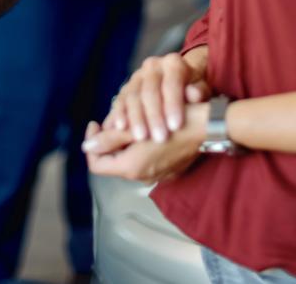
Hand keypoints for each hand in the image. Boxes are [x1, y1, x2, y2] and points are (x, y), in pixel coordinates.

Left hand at [83, 102, 208, 182]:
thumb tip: (87, 146)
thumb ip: (109, 138)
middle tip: (113, 120)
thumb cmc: (174, 121)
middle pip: (113, 162)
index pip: (97, 164)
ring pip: (128, 161)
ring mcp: (157, 175)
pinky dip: (138, 148)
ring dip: (123, 144)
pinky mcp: (168, 171)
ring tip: (128, 123)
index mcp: (132, 167)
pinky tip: (145, 131)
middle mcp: (143, 176)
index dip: (92, 143)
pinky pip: (144, 162)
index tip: (96, 123)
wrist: (208, 127)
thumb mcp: (137, 126)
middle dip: (108, 142)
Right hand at [105, 50, 211, 144]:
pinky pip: (120, 101)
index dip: (173, 104)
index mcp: (173, 63)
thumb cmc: (193, 90)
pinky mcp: (125, 88)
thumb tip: (194, 94)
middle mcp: (153, 66)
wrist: (180, 84)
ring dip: (136, 119)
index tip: (176, 126)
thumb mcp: (201, 90)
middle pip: (150, 90)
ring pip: (132, 96)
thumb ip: (199, 92)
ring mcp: (137, 76)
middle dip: (154, 116)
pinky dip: (119, 115)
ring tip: (141, 138)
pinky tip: (120, 129)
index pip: (171, 83)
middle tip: (159, 137)